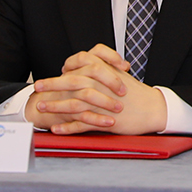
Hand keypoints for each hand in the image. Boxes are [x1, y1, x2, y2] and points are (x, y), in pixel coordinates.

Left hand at [25, 44, 167, 134]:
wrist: (154, 108)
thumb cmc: (138, 93)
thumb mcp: (120, 75)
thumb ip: (104, 70)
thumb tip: (89, 67)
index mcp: (106, 71)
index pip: (81, 63)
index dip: (67, 66)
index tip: (59, 70)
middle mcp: (102, 85)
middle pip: (73, 81)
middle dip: (52, 84)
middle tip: (38, 86)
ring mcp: (102, 103)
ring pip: (74, 103)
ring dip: (55, 106)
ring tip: (42, 108)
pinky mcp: (105, 121)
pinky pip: (82, 124)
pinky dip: (67, 127)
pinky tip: (56, 128)